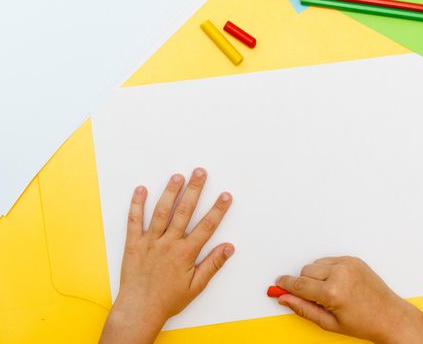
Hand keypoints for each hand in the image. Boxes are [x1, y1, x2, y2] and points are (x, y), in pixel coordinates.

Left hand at [100, 168, 233, 343]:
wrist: (139, 309)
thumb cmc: (168, 299)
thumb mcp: (196, 286)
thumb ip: (212, 264)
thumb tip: (228, 248)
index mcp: (185, 253)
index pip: (206, 226)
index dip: (217, 209)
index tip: (225, 196)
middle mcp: (169, 243)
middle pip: (184, 211)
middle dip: (194, 190)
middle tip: (200, 172)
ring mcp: (150, 241)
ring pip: (161, 211)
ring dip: (170, 192)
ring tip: (177, 176)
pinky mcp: (133, 243)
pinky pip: (134, 220)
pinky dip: (137, 204)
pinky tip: (141, 189)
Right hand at [276, 256, 422, 343]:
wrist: (390, 317)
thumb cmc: (364, 323)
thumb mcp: (329, 323)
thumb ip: (302, 309)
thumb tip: (285, 298)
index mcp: (333, 292)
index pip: (299, 284)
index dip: (285, 285)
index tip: (278, 284)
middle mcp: (340, 274)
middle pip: (305, 271)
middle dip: (304, 284)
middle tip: (314, 297)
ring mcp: (348, 264)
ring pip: (315, 264)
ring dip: (316, 276)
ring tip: (329, 291)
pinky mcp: (353, 259)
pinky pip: (329, 260)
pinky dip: (327, 270)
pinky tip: (338, 283)